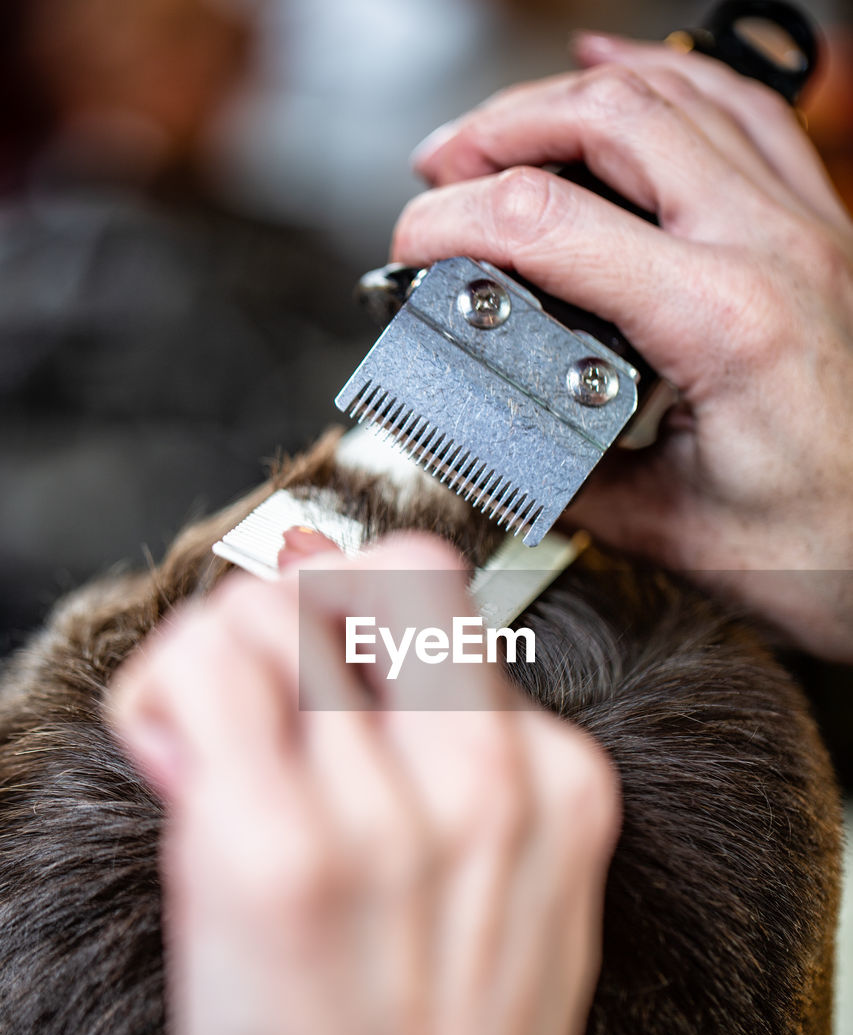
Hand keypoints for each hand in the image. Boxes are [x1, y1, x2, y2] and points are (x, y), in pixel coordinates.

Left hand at [108, 532, 618, 1034]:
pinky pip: (198, 669)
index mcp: (552, 786)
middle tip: (257, 699)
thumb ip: (455, 774)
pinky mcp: (274, 849)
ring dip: (219, 656)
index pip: (434, 599)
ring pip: (270, 607)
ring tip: (206, 748)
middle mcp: (482, 777)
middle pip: (360, 575)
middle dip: (292, 614)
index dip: (348, 634)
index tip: (312, 689)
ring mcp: (382, 810)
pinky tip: (172, 770)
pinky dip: (163, 695)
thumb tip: (348, 651)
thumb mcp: (510, 911)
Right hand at [393, 34, 852, 660]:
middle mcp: (772, 247)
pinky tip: (620, 76)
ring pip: (675, 93)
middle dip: (499, 130)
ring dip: (572, 96)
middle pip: (611, 120)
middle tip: (439, 169)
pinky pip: (741, 109)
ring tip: (503, 127)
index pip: (549, 222)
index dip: (455, 217)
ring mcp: (805, 225)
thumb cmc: (829, 545)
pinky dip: (666, 77)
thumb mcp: (670, 531)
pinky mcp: (819, 228)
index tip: (411, 241)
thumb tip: (498, 449)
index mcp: (724, 322)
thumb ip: (568, 482)